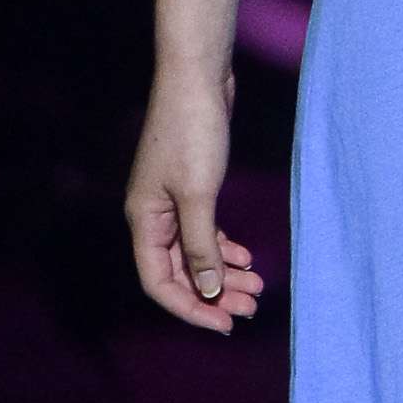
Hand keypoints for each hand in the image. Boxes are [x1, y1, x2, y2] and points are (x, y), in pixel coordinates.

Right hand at [126, 68, 262, 331]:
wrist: (198, 78)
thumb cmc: (193, 132)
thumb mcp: (199, 194)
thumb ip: (201, 245)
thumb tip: (208, 290)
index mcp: (144, 220)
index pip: (159, 283)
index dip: (191, 309)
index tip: (226, 324)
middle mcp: (152, 216)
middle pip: (179, 272)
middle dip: (214, 294)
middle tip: (252, 307)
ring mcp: (170, 202)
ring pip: (194, 253)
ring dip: (224, 273)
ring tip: (259, 286)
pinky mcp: (191, 187)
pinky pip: (204, 231)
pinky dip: (224, 247)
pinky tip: (247, 258)